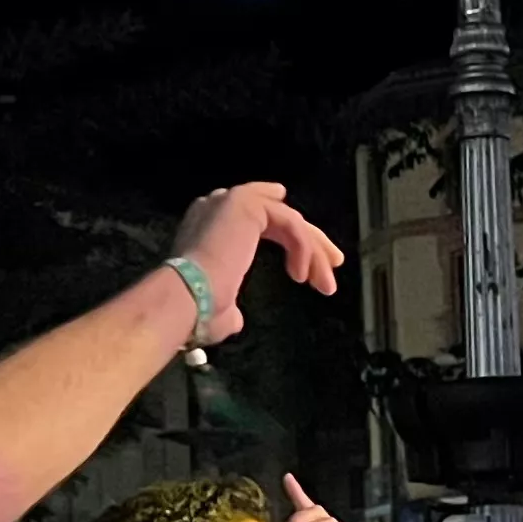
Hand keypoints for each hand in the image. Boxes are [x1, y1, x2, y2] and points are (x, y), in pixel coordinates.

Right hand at [170, 183, 347, 346]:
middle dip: (311, 241)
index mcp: (208, 225)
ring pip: (288, 219)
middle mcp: (217, 206)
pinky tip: (301, 275)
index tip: (308, 265)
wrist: (186, 297)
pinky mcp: (245, 203)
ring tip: (325, 284)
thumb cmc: (198, 308)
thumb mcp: (218, 306)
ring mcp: (231, 201)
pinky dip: (302, 248)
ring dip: (312, 251)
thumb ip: (231, 305)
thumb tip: (236, 320)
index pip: (258, 221)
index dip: (288, 240)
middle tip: (335, 264)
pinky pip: (289, 222)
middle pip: (279, 216)